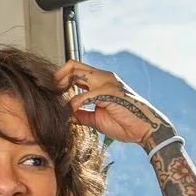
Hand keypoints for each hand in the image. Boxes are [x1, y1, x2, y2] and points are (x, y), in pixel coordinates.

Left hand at [54, 60, 172, 147]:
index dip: (61, 79)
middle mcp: (104, 77)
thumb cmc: (124, 123)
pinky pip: (85, 95)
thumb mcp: (96, 118)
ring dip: (64, 85)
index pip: (76, 70)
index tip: (53, 92)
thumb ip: (82, 113)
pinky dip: (74, 103)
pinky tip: (71, 112)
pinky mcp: (110, 93)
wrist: (144, 130)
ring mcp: (107, 82)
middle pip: (73, 65)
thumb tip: (66, 114)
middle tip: (51, 92)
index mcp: (101, 81)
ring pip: (77, 72)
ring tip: (58, 100)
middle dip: (58, 77)